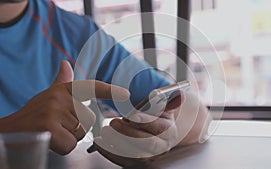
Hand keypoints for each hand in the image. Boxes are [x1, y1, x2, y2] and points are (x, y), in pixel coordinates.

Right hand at [0, 61, 129, 154]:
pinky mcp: (49, 127)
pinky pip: (70, 144)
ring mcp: (54, 111)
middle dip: (76, 128)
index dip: (110, 90)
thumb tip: (65, 64)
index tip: (126, 94)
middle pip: (88, 120)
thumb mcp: (48, 96)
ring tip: (52, 132)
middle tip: (57, 127)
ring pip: (80, 133)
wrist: (10, 130)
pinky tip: (49, 141)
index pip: (90, 87)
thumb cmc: (33, 115)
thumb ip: (61, 83)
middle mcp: (59, 96)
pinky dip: (62, 147)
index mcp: (62, 89)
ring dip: (68, 138)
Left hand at [89, 91, 210, 166]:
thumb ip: (168, 100)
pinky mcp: (136, 163)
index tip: (132, 116)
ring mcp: (149, 157)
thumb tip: (180, 95)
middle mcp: (162, 147)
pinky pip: (123, 161)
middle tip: (113, 122)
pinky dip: (110, 153)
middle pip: (147, 144)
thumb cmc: (155, 116)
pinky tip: (99, 143)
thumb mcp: (162, 106)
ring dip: (118, 144)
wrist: (153, 130)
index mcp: (169, 131)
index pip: (160, 127)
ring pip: (134, 154)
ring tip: (105, 132)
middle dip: (129, 133)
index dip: (146, 121)